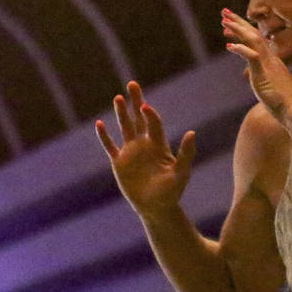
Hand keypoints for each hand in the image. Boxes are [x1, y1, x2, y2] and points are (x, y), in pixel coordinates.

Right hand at [95, 81, 196, 217]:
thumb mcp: (181, 172)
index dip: (149, 113)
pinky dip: (104, 136)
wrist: (157, 208)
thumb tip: (192, 133)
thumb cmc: (172, 192)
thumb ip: (186, 153)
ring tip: (118, 97)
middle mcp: (144, 144)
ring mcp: (131, 152)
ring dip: (121, 113)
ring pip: (125, 127)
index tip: (145, 106)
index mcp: (159, 144)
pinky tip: (99, 124)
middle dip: (135, 101)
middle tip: (132, 84)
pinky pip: (110, 146)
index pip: (153, 123)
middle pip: (138, 118)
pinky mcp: (119, 163)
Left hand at [221, 8, 291, 118]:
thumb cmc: (285, 103)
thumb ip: (264, 80)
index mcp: (272, 60)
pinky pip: (252, 56)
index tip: (231, 23)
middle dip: (238, 22)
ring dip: (238, 29)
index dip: (243, 30)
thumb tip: (258, 80)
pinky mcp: (265, 73)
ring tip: (224, 21)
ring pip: (253, 40)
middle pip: (253, 34)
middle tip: (224, 12)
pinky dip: (240, 49)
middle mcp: (271, 58)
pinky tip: (228, 46)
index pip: (256, 40)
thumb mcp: (271, 87)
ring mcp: (268, 64)